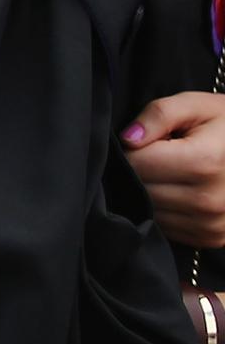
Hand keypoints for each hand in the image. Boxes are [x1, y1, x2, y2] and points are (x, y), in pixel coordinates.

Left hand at [124, 92, 224, 249]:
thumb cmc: (223, 126)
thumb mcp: (196, 106)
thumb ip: (159, 114)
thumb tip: (128, 139)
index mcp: (205, 162)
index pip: (137, 164)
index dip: (131, 150)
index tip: (144, 142)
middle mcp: (209, 200)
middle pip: (141, 189)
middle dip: (137, 172)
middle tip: (155, 157)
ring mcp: (211, 224)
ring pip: (148, 211)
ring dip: (148, 193)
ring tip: (168, 174)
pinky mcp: (209, 237)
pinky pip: (164, 227)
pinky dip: (162, 210)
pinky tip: (176, 192)